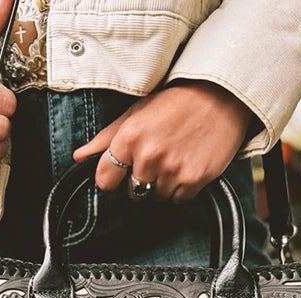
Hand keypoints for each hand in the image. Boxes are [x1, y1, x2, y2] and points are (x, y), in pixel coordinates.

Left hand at [73, 81, 252, 201]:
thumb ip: (106, 138)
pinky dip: (182, 188)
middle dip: (141, 180)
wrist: (221, 95)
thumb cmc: (175, 102)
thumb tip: (79, 156)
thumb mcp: (136, 113)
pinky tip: (187, 165)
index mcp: (130, 137)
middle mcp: (149, 155)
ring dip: (163, 184)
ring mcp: (173, 169)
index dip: (113, 177)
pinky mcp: (195, 179)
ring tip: (174, 158)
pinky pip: (179, 199)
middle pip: (133, 192)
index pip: (105, 180)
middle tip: (158, 156)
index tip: (121, 171)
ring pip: (156, 197)